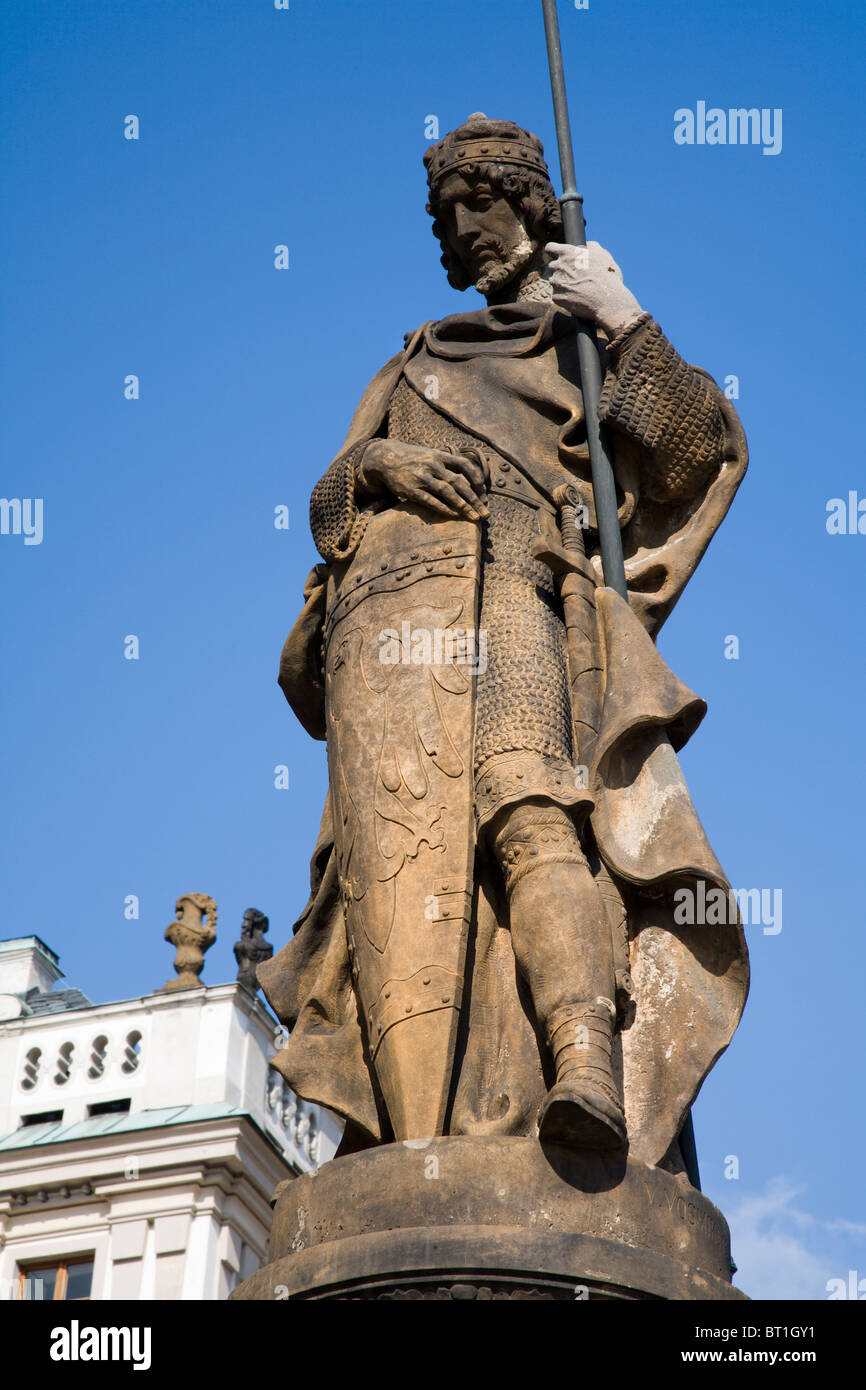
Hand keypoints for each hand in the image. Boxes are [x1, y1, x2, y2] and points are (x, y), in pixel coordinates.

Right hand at [359, 439, 488, 521]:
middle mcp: (433, 465)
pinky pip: (431, 501)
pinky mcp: (412, 490)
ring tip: (475, 518)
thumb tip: (469, 476)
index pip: (465, 465)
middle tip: (485, 513)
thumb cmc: (412, 458)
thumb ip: (447, 463)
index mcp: (439, 455)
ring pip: (448, 493)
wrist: (386, 458)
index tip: (484, 492)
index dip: (477, 478)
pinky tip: (455, 515)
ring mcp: (422, 478)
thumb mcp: (430, 454)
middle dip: (475, 499)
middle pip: (459, 483)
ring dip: (464, 506)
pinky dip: (445, 509)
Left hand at [544, 240, 642, 336]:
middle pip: (552, 266)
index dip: (553, 251)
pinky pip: (557, 294)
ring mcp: (556, 283)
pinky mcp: (556, 297)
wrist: (607, 301)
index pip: (550, 248)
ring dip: (561, 283)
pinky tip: (576, 297)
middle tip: (573, 275)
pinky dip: (564, 296)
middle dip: (560, 269)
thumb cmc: (607, 277)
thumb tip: (585, 245)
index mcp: (567, 253)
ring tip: (577, 287)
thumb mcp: (603, 255)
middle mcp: (558, 266)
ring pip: (554, 280)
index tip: (556, 255)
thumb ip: (591, 246)